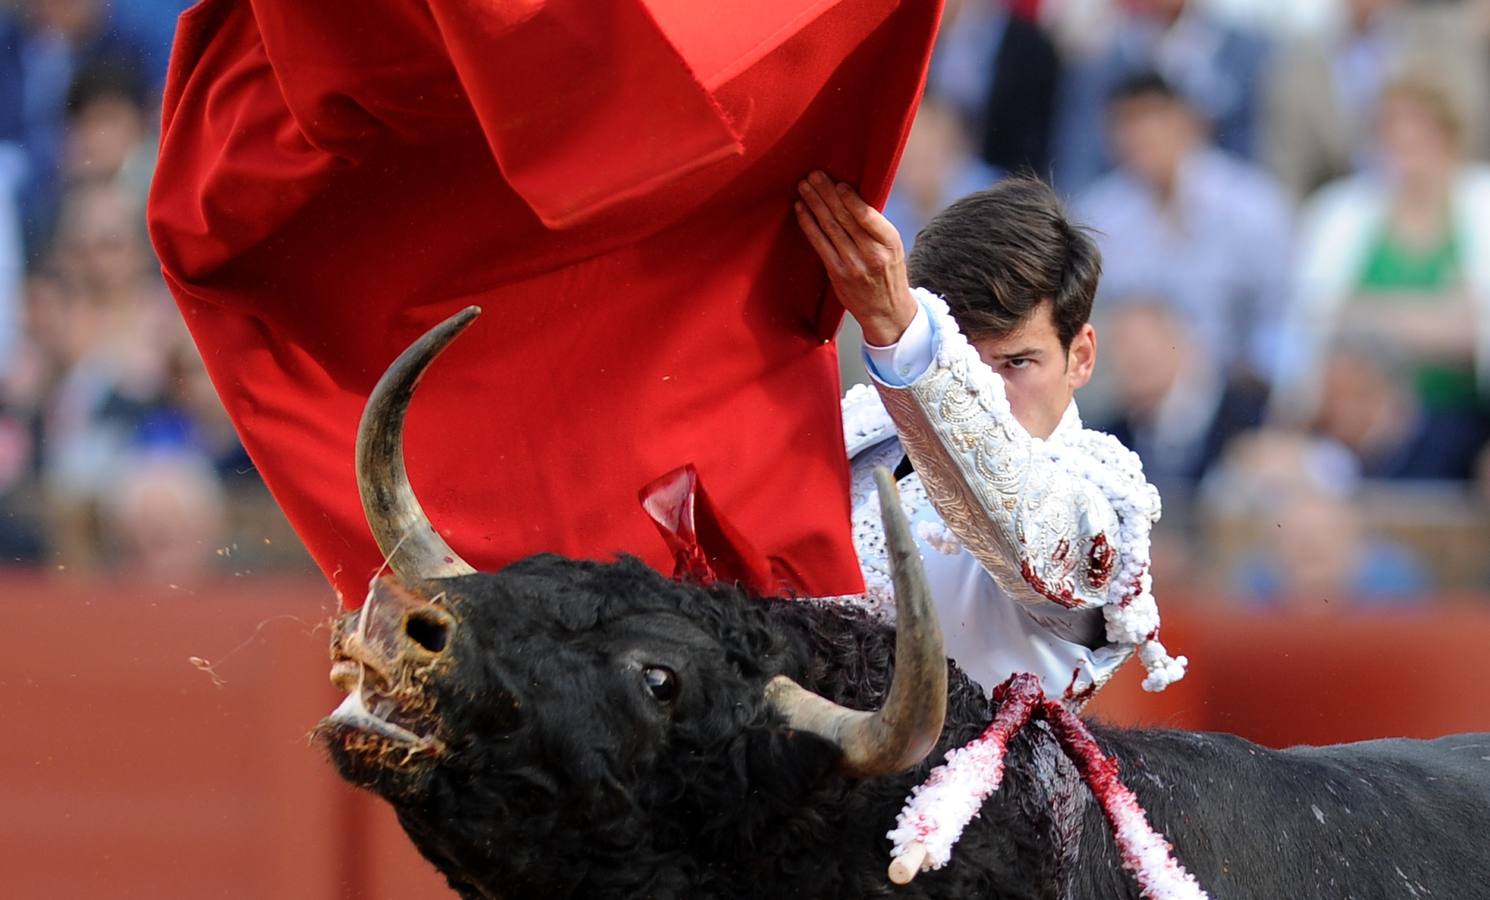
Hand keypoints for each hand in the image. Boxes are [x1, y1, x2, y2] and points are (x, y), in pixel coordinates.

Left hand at [794, 171, 917, 345]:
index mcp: (890, 243)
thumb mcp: (893, 248)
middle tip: (814, 175)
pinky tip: (800, 209)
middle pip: (844, 216)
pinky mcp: (837, 273)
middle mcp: (872, 253)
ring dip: (814, 203)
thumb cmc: (888, 274)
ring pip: (829, 227)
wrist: (887, 311)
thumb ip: (875, 227)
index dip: (850, 198)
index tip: (838, 182)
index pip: (867, 216)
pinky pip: (819, 244)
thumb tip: (851, 198)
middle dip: (827, 193)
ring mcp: (852, 264)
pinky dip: (808, 224)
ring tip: (804, 186)